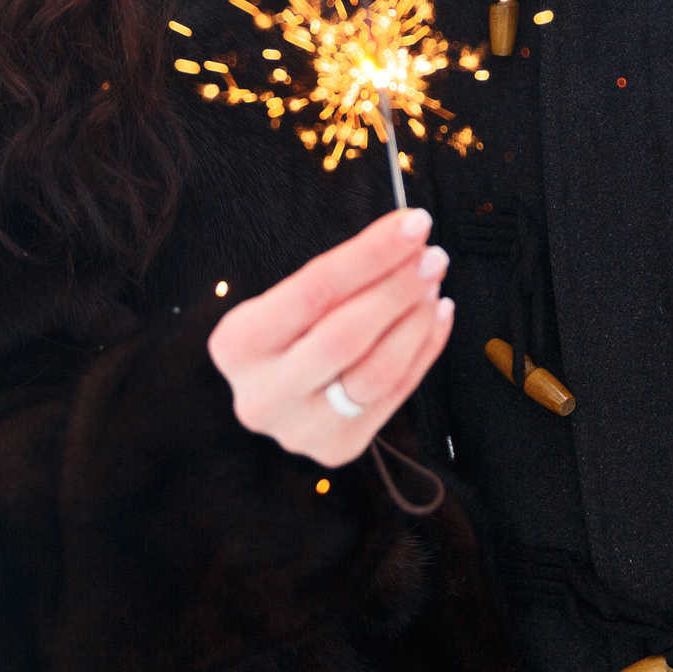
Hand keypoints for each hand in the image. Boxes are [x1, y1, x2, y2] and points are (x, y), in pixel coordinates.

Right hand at [208, 206, 453, 466]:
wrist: (272, 391)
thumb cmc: (285, 329)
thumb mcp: (286, 297)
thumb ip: (336, 275)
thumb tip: (408, 238)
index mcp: (236, 345)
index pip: (313, 291)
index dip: (370, 255)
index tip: (413, 224)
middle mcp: (262, 395)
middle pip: (345, 335)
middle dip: (398, 289)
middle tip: (433, 255)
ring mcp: (300, 430)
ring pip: (376, 372)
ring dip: (415, 322)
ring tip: (432, 284)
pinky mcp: (339, 447)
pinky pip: (396, 394)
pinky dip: (424, 349)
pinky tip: (436, 313)